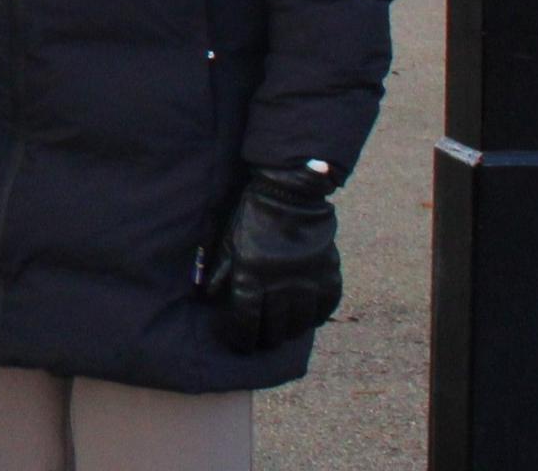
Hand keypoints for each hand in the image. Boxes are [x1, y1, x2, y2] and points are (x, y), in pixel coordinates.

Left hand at [205, 164, 342, 351]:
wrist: (290, 192)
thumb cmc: (253, 217)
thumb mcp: (230, 242)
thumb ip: (221, 272)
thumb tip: (209, 296)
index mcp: (252, 277)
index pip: (246, 321)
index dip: (241, 338)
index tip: (241, 344)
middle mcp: (281, 285)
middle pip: (274, 328)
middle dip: (265, 339)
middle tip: (262, 340)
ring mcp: (308, 281)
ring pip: (301, 323)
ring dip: (290, 331)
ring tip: (284, 332)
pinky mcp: (329, 274)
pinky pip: (326, 306)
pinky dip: (317, 316)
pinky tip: (308, 317)